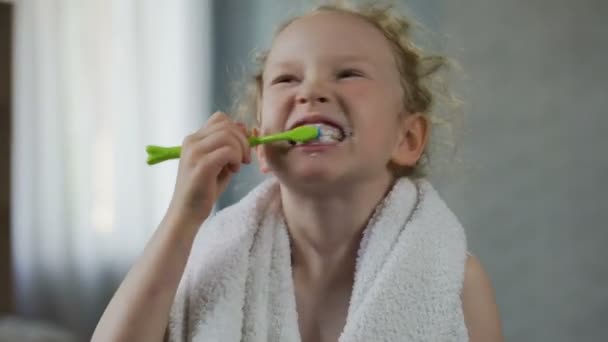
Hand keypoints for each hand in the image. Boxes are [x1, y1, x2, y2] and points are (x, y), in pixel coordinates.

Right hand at [166, 112, 250, 226]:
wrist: (187, 212)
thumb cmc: (203, 190)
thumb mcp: (218, 163)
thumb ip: (229, 146)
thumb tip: (244, 127)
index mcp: (194, 139)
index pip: (220, 119)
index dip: (236, 130)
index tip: (241, 148)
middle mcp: (192, 141)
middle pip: (226, 125)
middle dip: (242, 140)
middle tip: (244, 159)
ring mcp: (195, 152)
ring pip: (228, 135)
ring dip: (240, 150)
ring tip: (237, 166)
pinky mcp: (201, 165)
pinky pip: (228, 151)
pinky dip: (236, 159)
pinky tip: (233, 171)